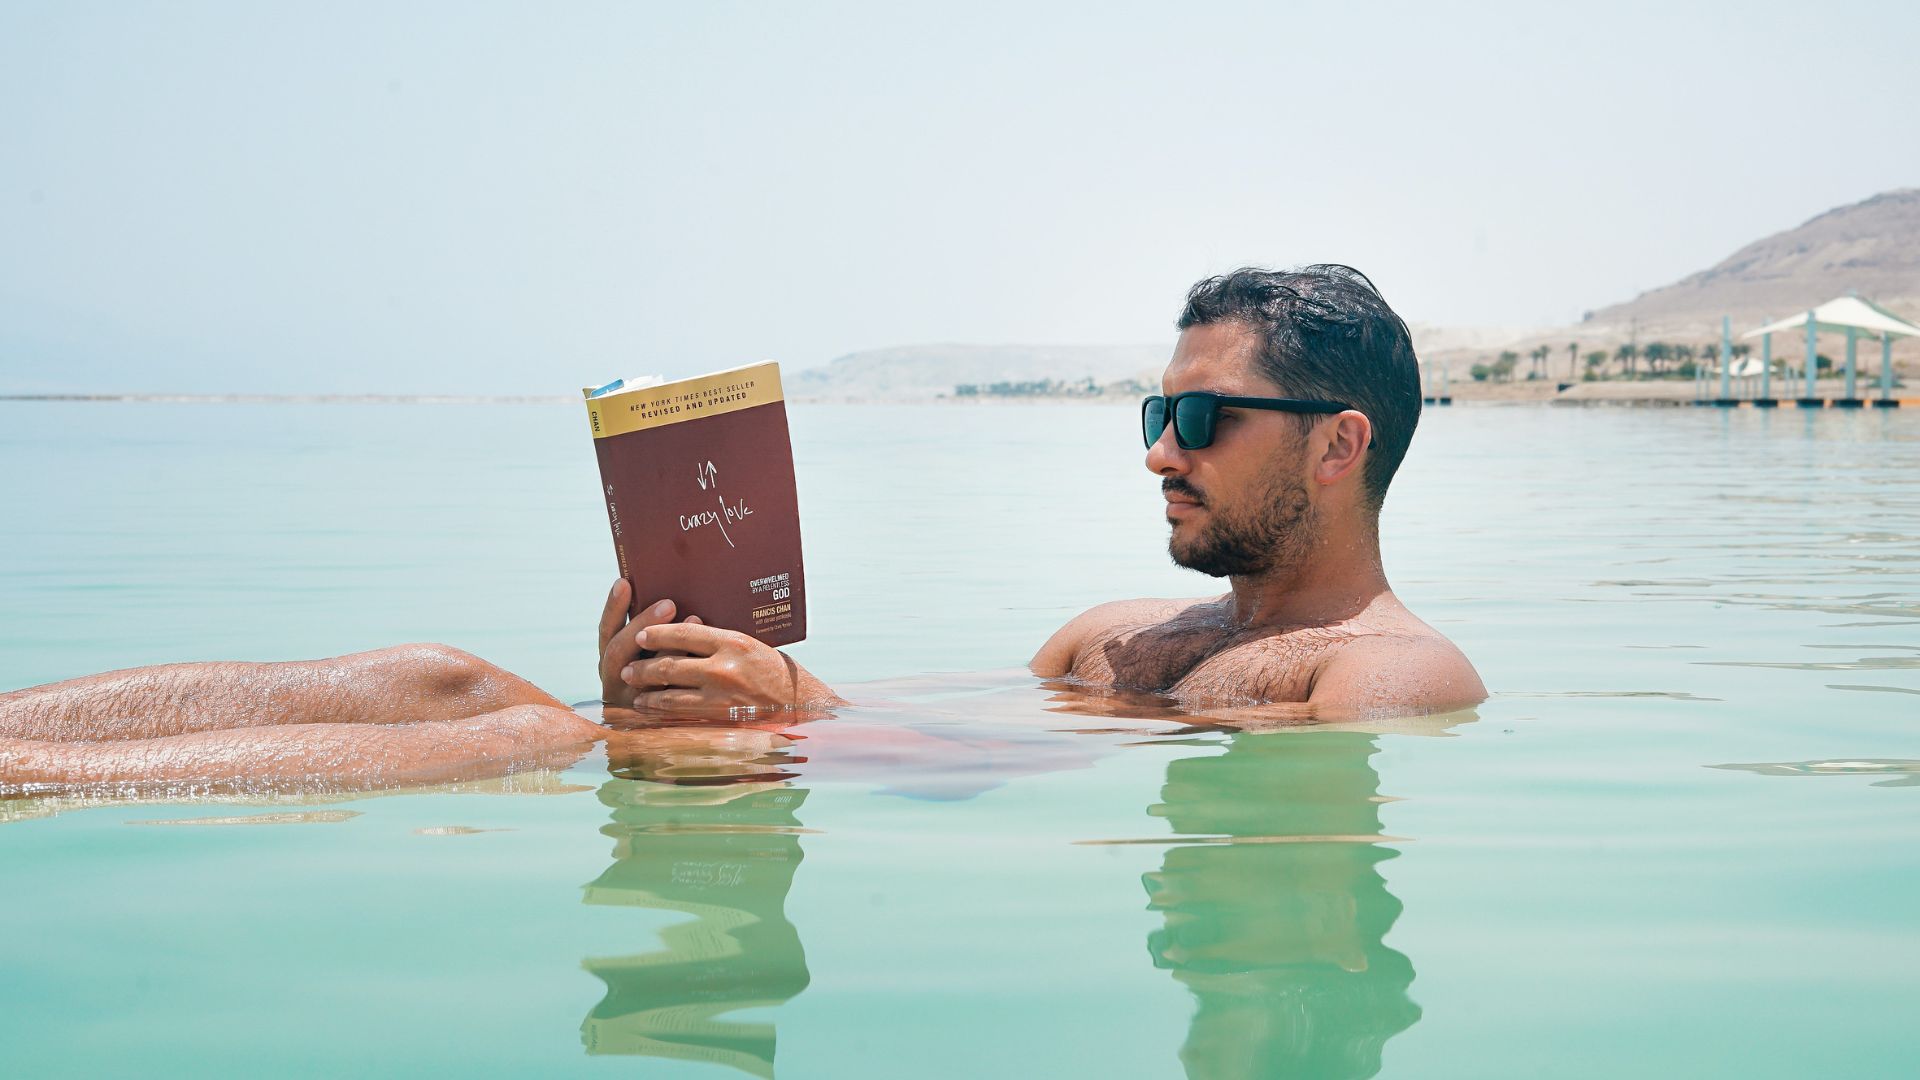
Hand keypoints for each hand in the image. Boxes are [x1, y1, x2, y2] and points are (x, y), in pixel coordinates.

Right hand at [597, 580, 701, 707]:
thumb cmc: (670, 673)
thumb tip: (669, 598)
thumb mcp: (651, 652)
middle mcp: (615, 681)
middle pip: (618, 651)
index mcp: (611, 661)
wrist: (687, 722)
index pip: (607, 631)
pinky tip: (701, 652)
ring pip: (642, 674)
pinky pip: (668, 694)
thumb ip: (655, 632)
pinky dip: (684, 670)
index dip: (613, 608)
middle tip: (668, 604)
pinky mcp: (656, 716)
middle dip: (642, 624)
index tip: (624, 582)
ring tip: (692, 618)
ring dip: (666, 647)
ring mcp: (632, 701)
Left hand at [621, 621, 836, 716]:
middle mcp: (725, 667)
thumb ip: (720, 644)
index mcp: (734, 642)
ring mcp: (721, 695)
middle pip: (671, 664)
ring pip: (670, 693)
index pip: (685, 633)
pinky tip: (651, 708)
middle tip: (628, 667)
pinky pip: (682, 714)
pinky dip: (661, 711)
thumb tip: (685, 635)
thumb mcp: (751, 647)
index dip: (658, 633)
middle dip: (643, 666)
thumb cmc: (777, 673)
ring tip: (634, 690)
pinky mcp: (720, 718)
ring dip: (647, 692)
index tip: (642, 634)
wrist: (803, 706)